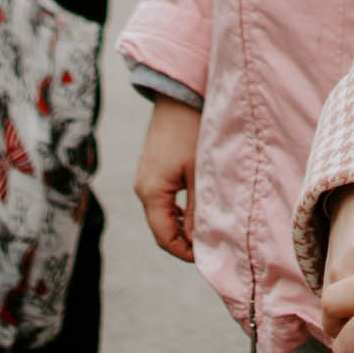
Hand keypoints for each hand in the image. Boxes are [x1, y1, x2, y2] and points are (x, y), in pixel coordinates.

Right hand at [134, 95, 202, 259]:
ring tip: (207, 229)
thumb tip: (199, 241)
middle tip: (210, 246)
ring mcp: (145, 178)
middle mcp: (142, 188)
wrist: (178, 96)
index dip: (184, 252)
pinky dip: (177, 210)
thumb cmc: (191, 131)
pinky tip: (196, 210)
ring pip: (162, 214)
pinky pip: (162, 199)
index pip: (164, 237)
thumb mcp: (199, 173)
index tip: (207, 257)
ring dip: (181, 225)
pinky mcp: (152, 169)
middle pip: (161, 228)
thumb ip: (198, 209)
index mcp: (151, 192)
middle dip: (183, 241)